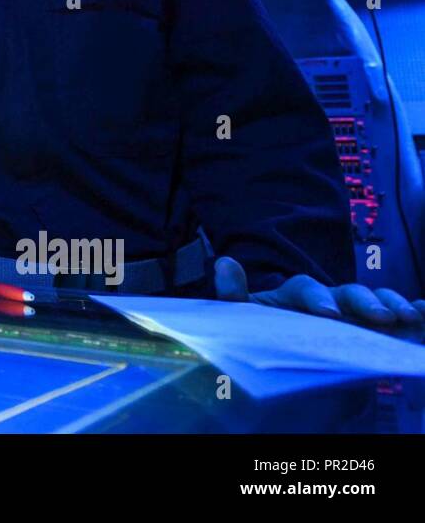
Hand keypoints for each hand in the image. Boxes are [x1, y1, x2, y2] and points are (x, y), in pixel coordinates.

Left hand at [214, 256, 424, 325]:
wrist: (283, 365)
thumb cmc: (264, 336)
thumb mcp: (244, 321)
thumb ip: (234, 299)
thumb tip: (225, 263)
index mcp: (295, 298)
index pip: (305, 289)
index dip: (317, 298)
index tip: (327, 314)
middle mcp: (330, 302)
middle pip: (348, 293)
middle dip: (365, 302)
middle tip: (381, 317)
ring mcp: (355, 315)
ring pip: (377, 301)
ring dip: (393, 304)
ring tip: (407, 317)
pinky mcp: (376, 331)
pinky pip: (400, 317)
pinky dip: (416, 311)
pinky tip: (423, 314)